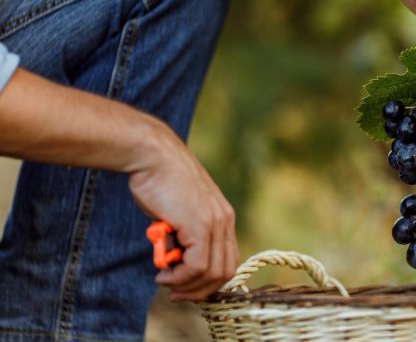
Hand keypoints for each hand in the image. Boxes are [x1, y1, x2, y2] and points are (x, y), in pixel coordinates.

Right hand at [128, 123, 238, 301]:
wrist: (152, 156)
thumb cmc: (158, 182)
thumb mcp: (178, 212)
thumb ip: (184, 235)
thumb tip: (175, 261)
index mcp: (223, 217)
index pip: (227, 259)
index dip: (208, 281)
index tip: (185, 288)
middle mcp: (224, 220)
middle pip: (225, 271)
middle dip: (200, 290)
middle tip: (176, 295)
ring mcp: (215, 222)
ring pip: (213, 272)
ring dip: (188, 286)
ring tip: (166, 282)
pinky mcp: (200, 225)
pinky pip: (197, 266)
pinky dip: (180, 278)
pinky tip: (163, 275)